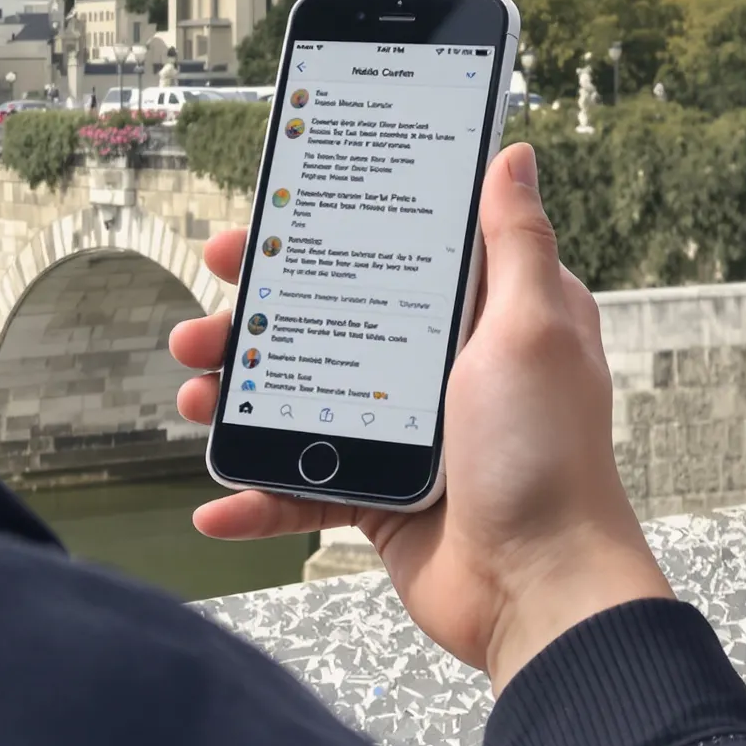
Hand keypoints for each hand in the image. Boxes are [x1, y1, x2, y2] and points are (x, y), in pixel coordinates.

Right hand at [169, 141, 672, 690]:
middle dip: (256, 317)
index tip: (264, 223)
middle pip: (329, 320)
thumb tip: (511, 154)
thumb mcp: (534, 327)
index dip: (324, 234)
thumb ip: (514, 242)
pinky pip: (303, 489)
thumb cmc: (548, 453)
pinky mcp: (381, 494)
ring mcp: (405, 430)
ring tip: (196, 394)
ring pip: (302, 397)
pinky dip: (256, 496)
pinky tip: (214, 503)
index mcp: (483, 314)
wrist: (542, 591)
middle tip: (204, 318)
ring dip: (240, 399)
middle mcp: (439, 364)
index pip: (389, 250)